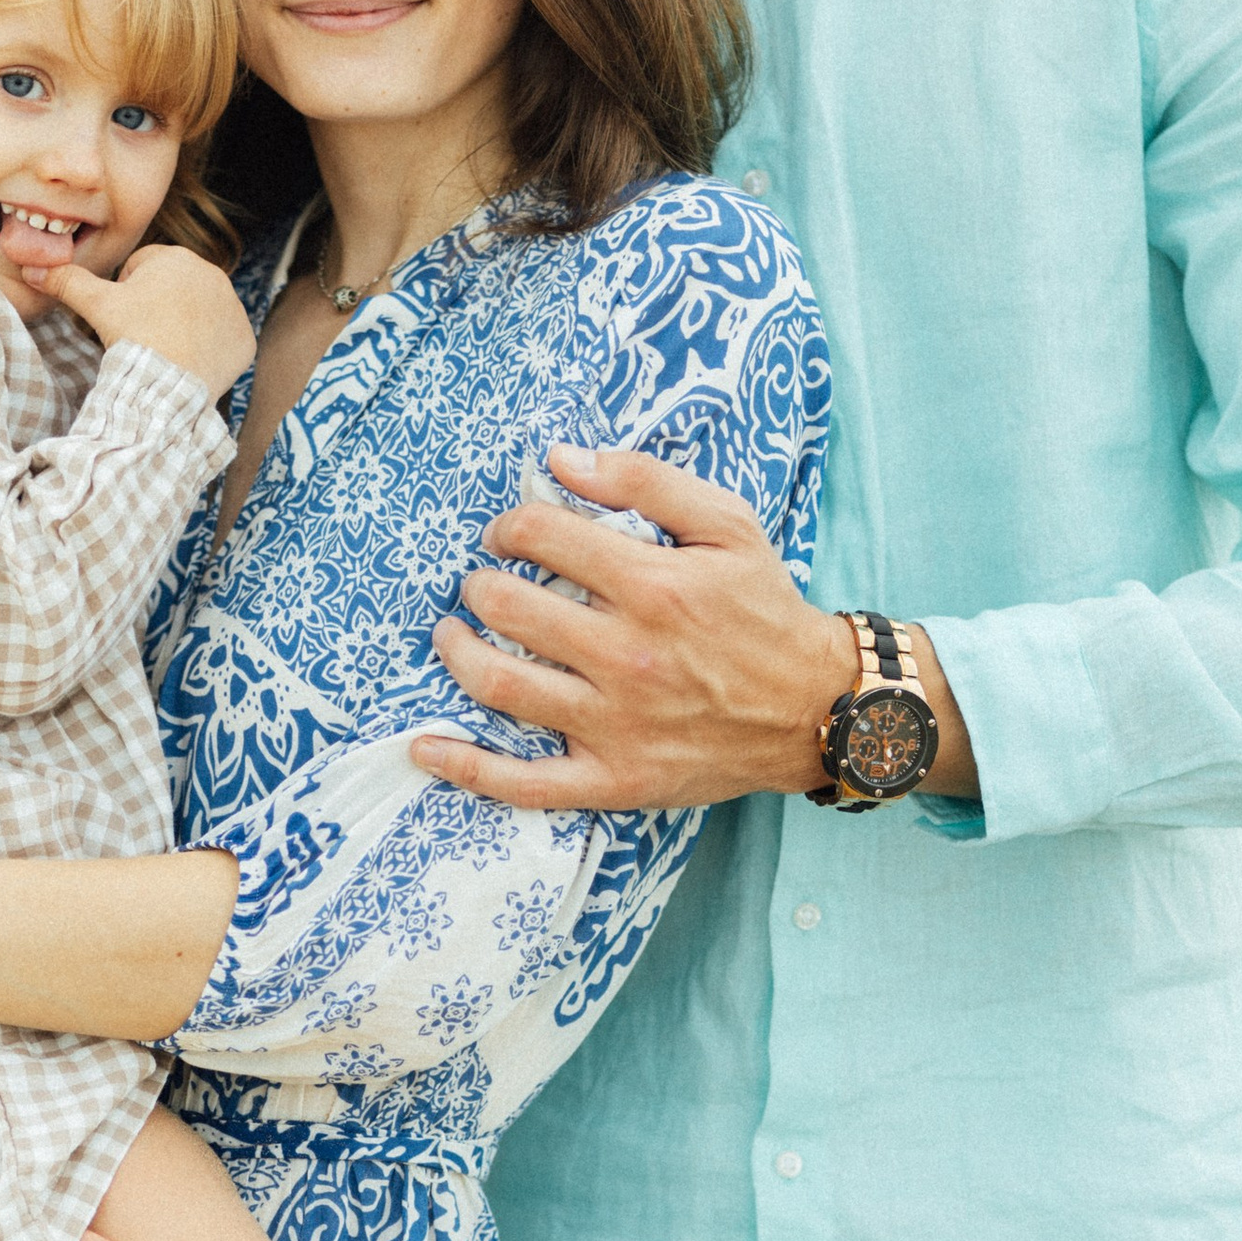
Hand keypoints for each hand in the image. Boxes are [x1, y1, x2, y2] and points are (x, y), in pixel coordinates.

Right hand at [33, 244, 254, 402]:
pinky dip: (207, 350)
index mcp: (177, 257)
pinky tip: (188, 363)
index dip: (126, 292)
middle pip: (172, 289)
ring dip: (182, 326)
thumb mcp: (96, 305)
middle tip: (142, 336)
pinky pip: (222, 339)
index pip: (143, 267)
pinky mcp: (244, 338)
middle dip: (156, 307)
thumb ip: (67, 281)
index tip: (124, 317)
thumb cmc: (134, 337)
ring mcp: (234, 307)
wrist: (169, 383)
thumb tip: (32, 270)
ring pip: (197, 313)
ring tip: (163, 350)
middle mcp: (213, 275)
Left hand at [412, 444, 973, 812]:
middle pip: (509, 607)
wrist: (817, 709)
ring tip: (451, 634)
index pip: (542, 537)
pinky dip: (466, 765)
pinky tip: (424, 745)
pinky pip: (523, 782)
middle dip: (481, 585)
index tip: (510, 535)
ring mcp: (616, 724)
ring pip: (502, 684)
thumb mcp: (727, 525)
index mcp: (653, 586)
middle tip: (483, 584)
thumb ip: (645, 481)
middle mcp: (628, 656)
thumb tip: (561, 457)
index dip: (511, 526)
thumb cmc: (765, 611)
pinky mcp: (613, 779)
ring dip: (457, 651)